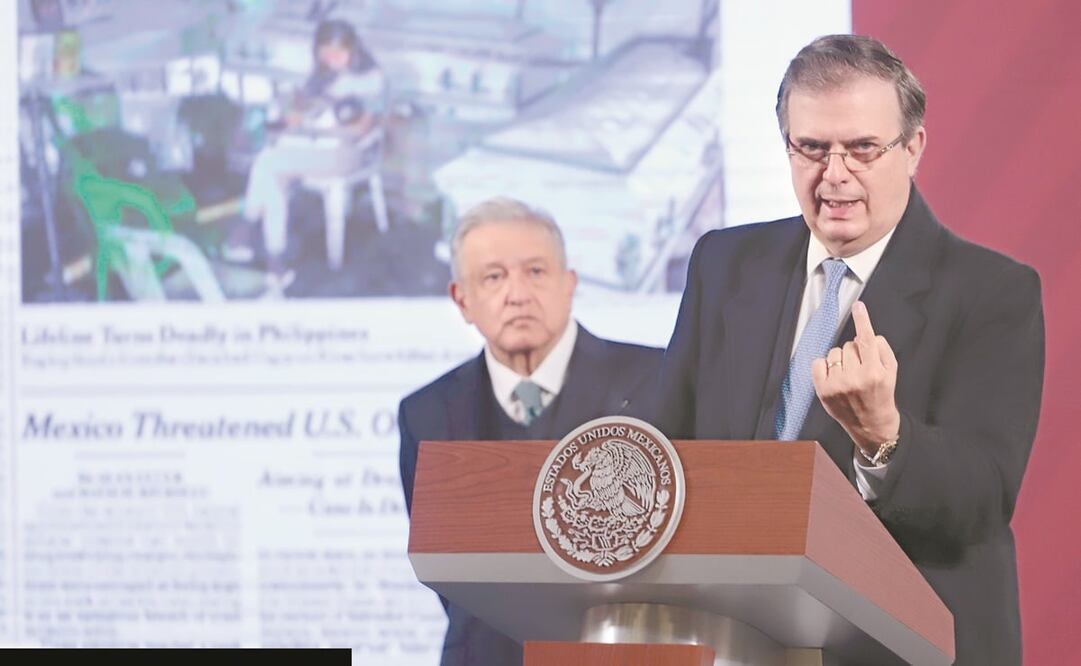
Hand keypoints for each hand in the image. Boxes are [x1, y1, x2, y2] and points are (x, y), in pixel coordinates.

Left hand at [811, 301, 900, 456]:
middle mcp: (855, 378)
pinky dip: (824, 365)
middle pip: (849, 344)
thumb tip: (865, 334)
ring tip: (848, 374)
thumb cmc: (881, 395)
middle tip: (860, 367)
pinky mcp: (823, 391)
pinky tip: (833, 375)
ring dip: (840, 359)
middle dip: (855, 352)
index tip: (858, 306)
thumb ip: (881, 350)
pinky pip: (818, 362)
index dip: (862, 320)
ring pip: (834, 352)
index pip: (867, 339)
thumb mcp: (891, 372)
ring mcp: (837, 385)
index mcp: (874, 372)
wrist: (871, 425)